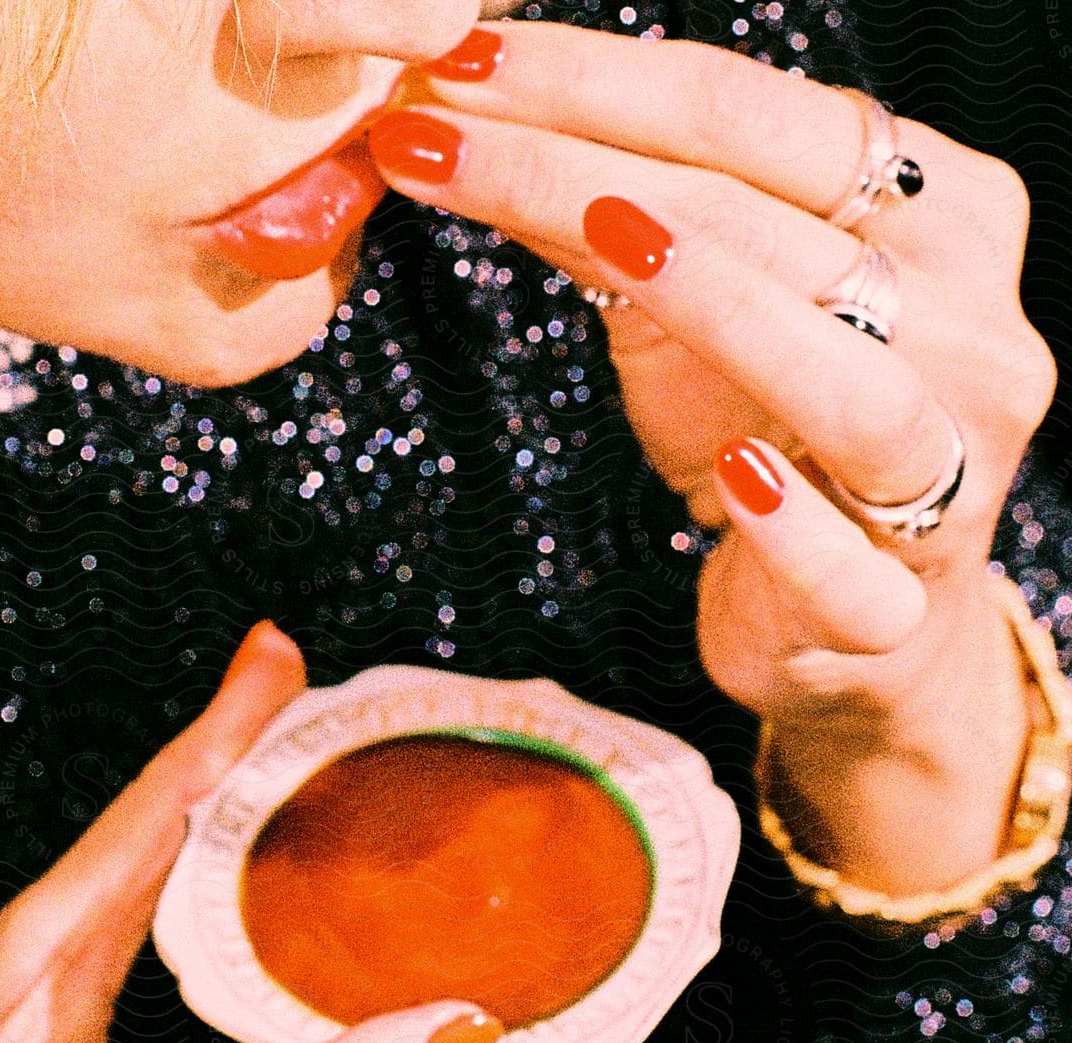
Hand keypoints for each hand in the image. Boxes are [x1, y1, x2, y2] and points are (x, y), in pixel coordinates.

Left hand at [371, 27, 1059, 895]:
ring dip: (730, 309)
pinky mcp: (898, 606)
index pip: (757, 118)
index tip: (452, 57)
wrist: (851, 621)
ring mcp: (949, 472)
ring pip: (853, 386)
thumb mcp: (686, 308)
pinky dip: (795, 523)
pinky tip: (732, 477)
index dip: (598, 78)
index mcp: (938, 216)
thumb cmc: (774, 434)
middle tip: (437, 136)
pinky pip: (853, 566)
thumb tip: (467, 113)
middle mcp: (968, 330)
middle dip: (589, 166)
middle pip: (775, 225)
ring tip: (607, 237)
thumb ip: (612, 218)